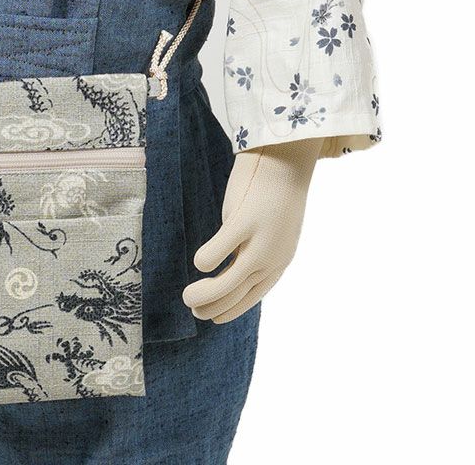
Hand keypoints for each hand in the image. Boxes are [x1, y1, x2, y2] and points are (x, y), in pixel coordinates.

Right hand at [182, 137, 319, 323]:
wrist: (288, 156)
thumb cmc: (272, 188)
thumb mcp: (267, 225)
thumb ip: (252, 244)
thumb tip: (230, 259)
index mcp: (280, 258)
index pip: (255, 296)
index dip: (233, 310)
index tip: (214, 318)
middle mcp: (273, 256)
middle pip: (240, 294)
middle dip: (215, 308)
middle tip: (194, 311)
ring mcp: (262, 240)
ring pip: (230, 282)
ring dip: (207, 295)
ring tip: (187, 299)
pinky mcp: (246, 221)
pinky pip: (221, 250)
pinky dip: (208, 260)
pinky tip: (199, 262)